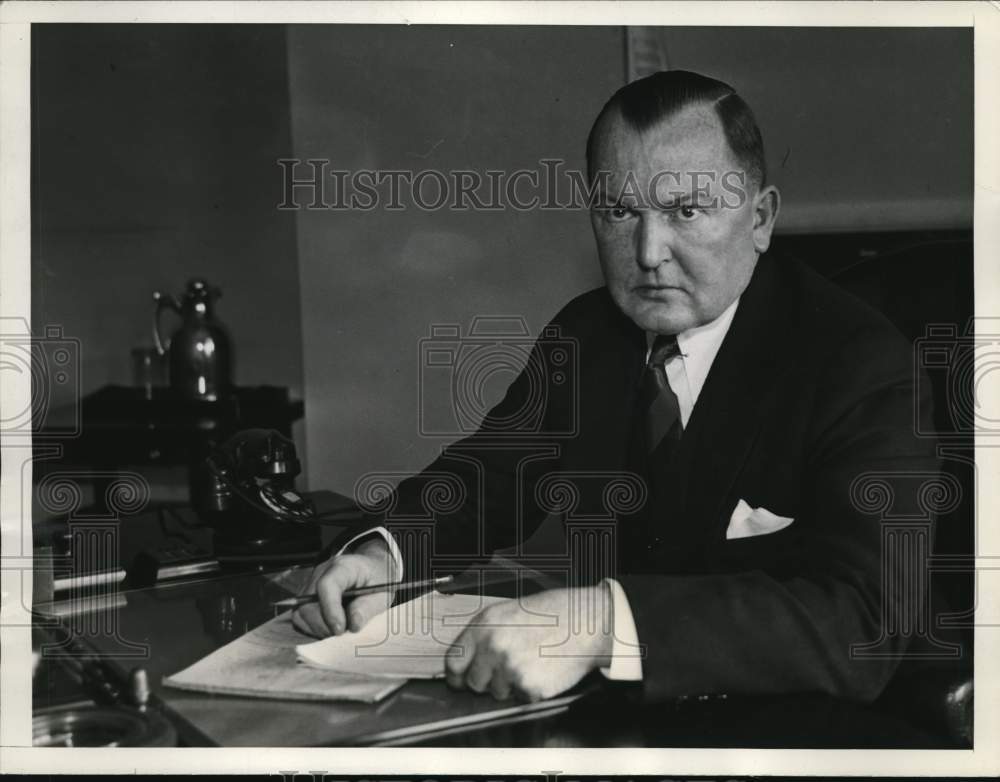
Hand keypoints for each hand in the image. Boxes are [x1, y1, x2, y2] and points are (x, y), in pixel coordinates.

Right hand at [292, 536, 397, 637]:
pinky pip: (301, 617)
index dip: (330, 610)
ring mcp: (311, 584)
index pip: (326, 585)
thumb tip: (353, 625)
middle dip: (323, 625)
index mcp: (344, 567)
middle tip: (342, 634)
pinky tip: (330, 628)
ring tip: (337, 631)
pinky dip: (313, 628)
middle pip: (307, 603)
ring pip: (301, 612)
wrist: (371, 569)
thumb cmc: (378, 579)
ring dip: (317, 628)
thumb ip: (368, 607)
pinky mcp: (307, 596)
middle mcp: (322, 573)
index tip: (340, 629)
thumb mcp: (383, 592)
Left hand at [445, 585, 613, 701]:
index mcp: (485, 625)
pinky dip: (532, 690)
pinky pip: (521, 699)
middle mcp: (494, 647)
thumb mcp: (509, 612)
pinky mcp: (530, 687)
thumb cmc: (553, 614)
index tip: (461, 679)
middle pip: (474, 683)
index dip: (457, 675)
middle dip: (488, 680)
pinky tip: (543, 669)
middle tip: (509, 667)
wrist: (587, 623)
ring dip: (511, 686)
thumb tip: (466, 658)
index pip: (453, 662)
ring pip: (498, 693)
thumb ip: (484, 634)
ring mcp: (511, 668)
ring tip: (531, 662)